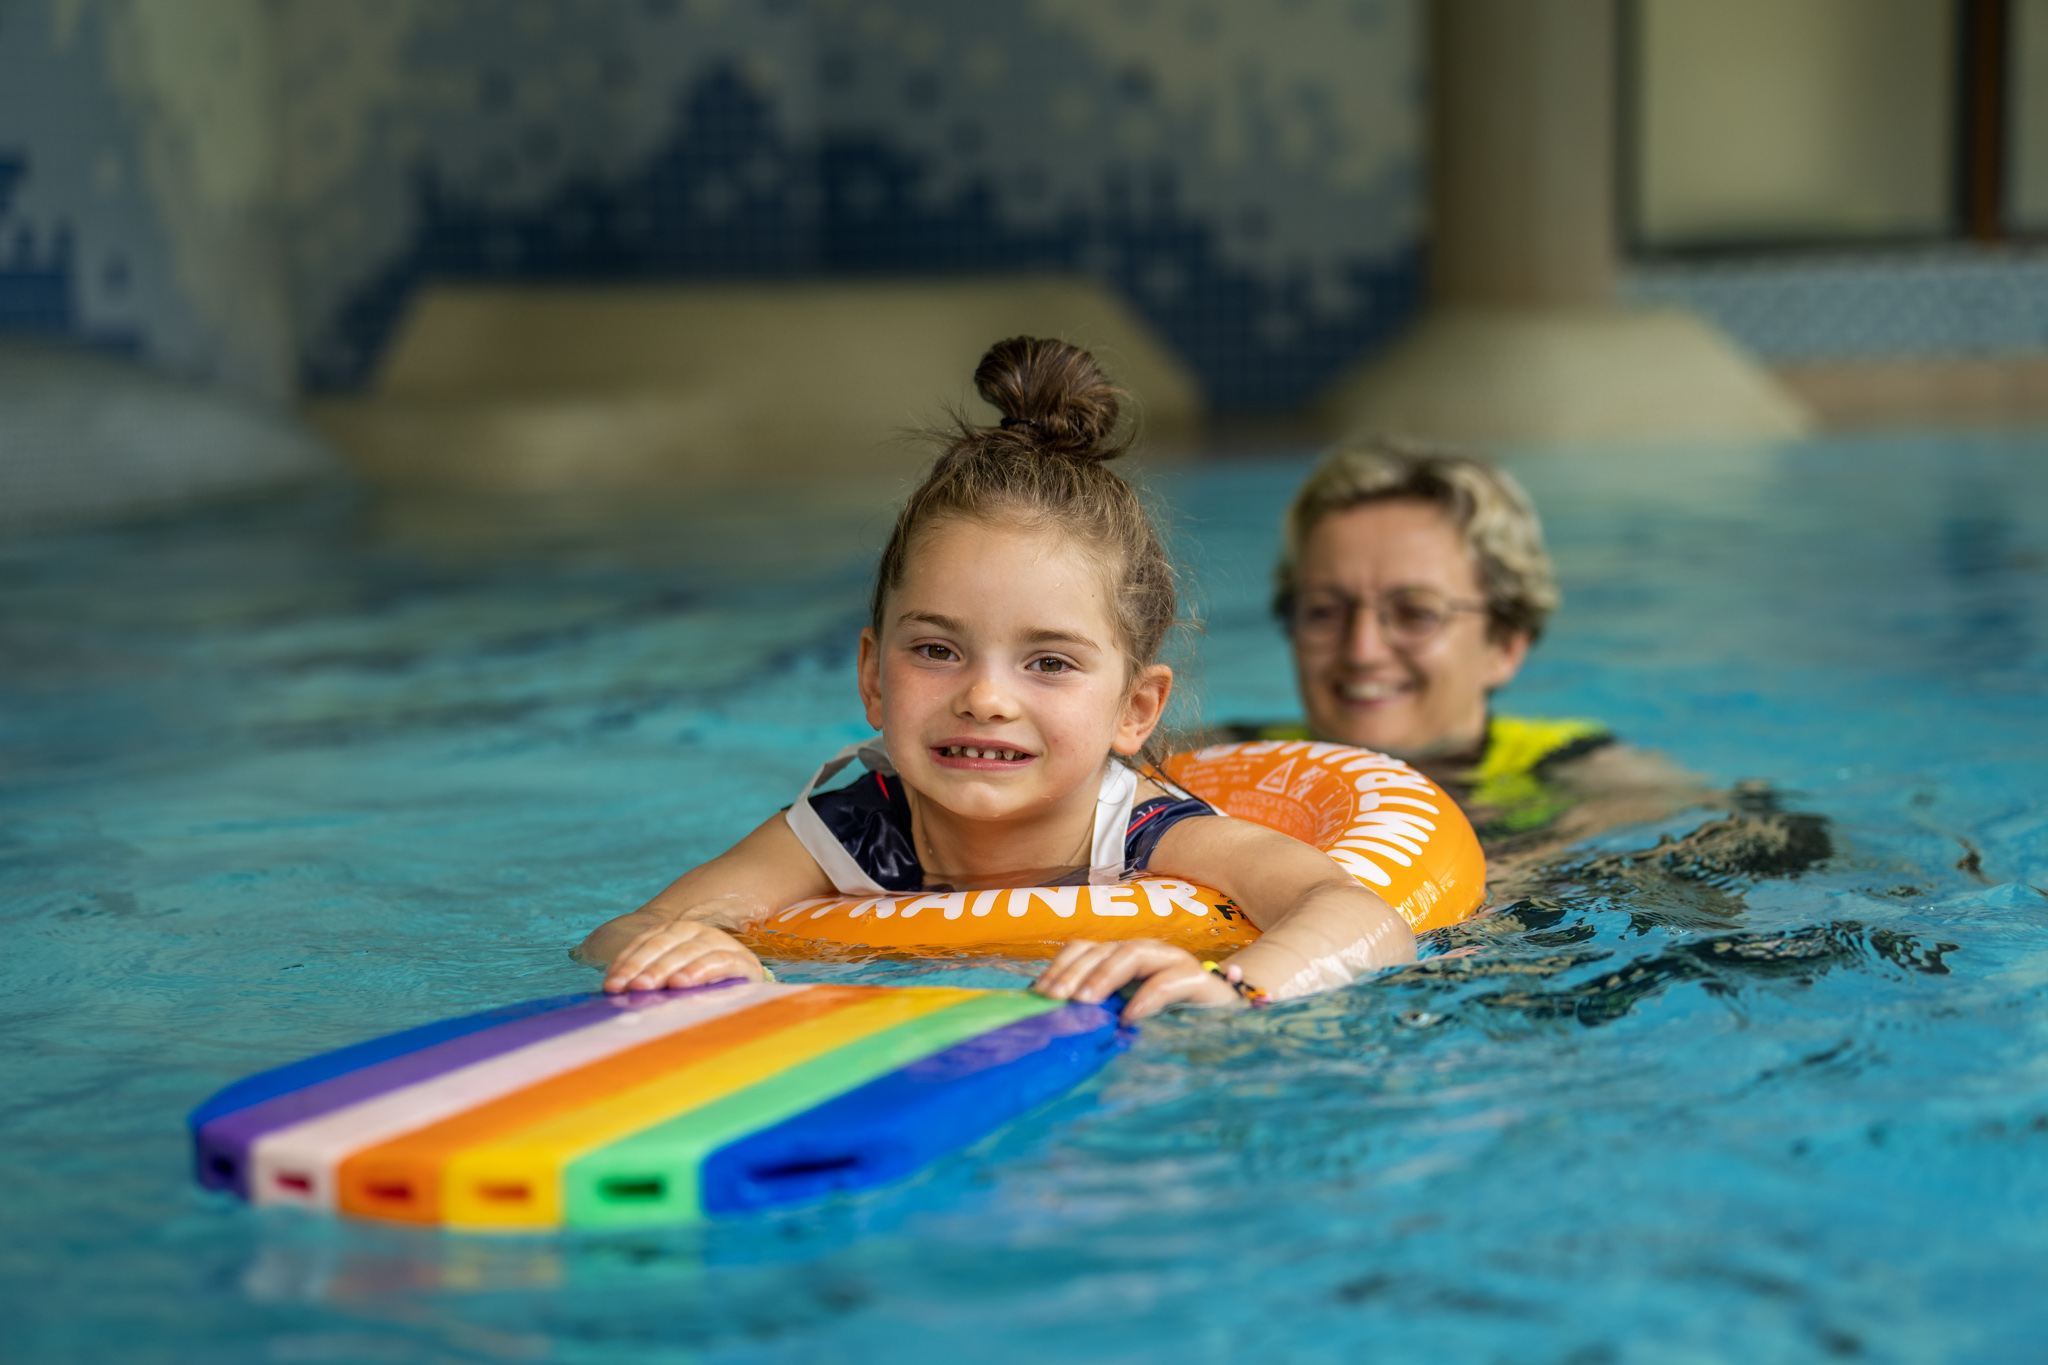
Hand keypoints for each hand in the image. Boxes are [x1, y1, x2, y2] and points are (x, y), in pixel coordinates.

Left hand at [602, 919, 766, 993]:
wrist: (746, 993)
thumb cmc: (700, 991)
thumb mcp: (671, 981)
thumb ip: (647, 980)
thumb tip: (614, 991)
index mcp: (677, 932)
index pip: (647, 942)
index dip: (627, 962)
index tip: (611, 986)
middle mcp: (698, 932)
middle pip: (664, 945)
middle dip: (644, 967)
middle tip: (630, 987)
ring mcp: (721, 944)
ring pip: (689, 951)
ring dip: (667, 968)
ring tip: (649, 986)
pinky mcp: (743, 962)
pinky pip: (719, 962)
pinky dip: (700, 971)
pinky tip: (683, 983)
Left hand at [1031, 938, 1240, 1020]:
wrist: (1229, 1021)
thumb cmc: (1169, 1020)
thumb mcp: (1126, 1013)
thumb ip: (1099, 1011)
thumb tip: (1050, 1018)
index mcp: (1121, 958)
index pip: (1082, 949)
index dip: (1059, 967)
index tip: (1039, 994)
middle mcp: (1144, 952)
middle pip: (1102, 949)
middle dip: (1074, 972)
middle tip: (1054, 998)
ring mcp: (1172, 961)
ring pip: (1133, 954)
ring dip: (1105, 975)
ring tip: (1085, 1001)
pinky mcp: (1198, 980)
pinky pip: (1169, 981)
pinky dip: (1147, 997)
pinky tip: (1130, 1017)